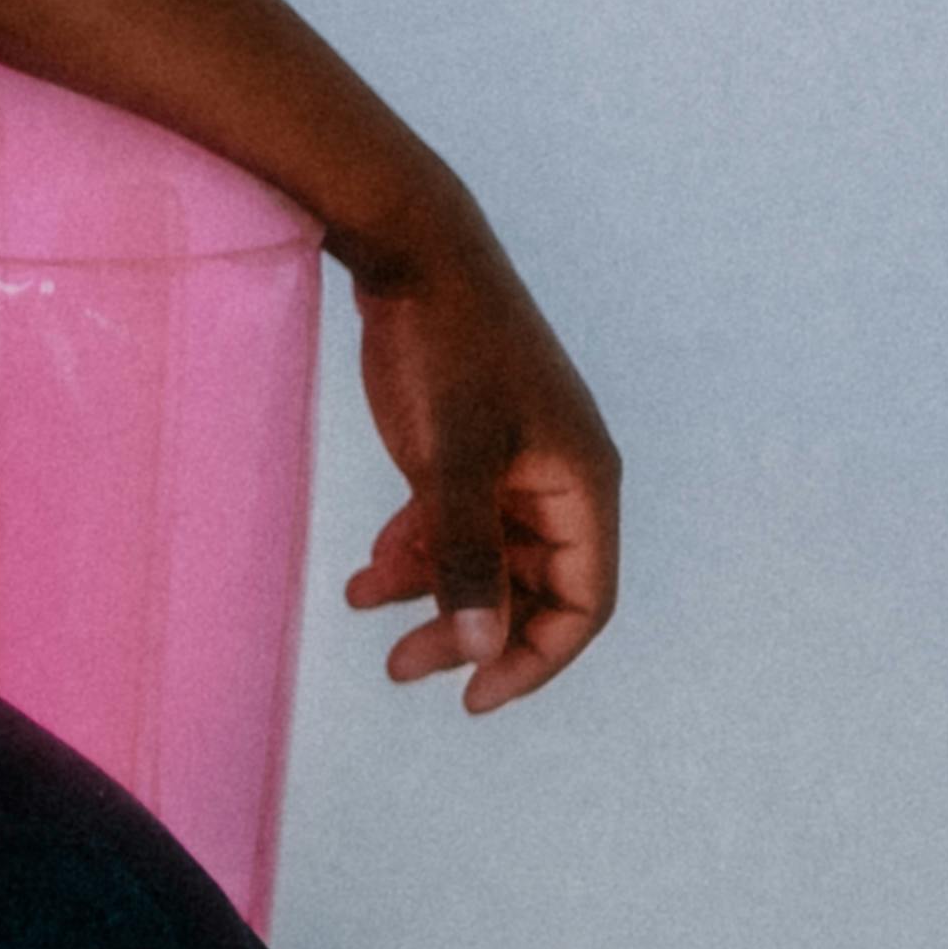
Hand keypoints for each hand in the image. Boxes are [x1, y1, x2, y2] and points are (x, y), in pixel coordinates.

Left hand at [339, 232, 620, 713]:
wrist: (410, 253)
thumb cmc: (445, 348)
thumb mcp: (449, 460)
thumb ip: (463, 555)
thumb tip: (478, 645)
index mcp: (582, 484)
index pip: (583, 601)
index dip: (535, 657)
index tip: (473, 695)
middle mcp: (557, 481)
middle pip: (530, 589)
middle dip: (469, 632)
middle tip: (401, 669)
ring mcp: (511, 465)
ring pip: (484, 559)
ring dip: (432, 597)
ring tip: (369, 617)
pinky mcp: (468, 449)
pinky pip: (451, 525)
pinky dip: (411, 555)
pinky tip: (364, 579)